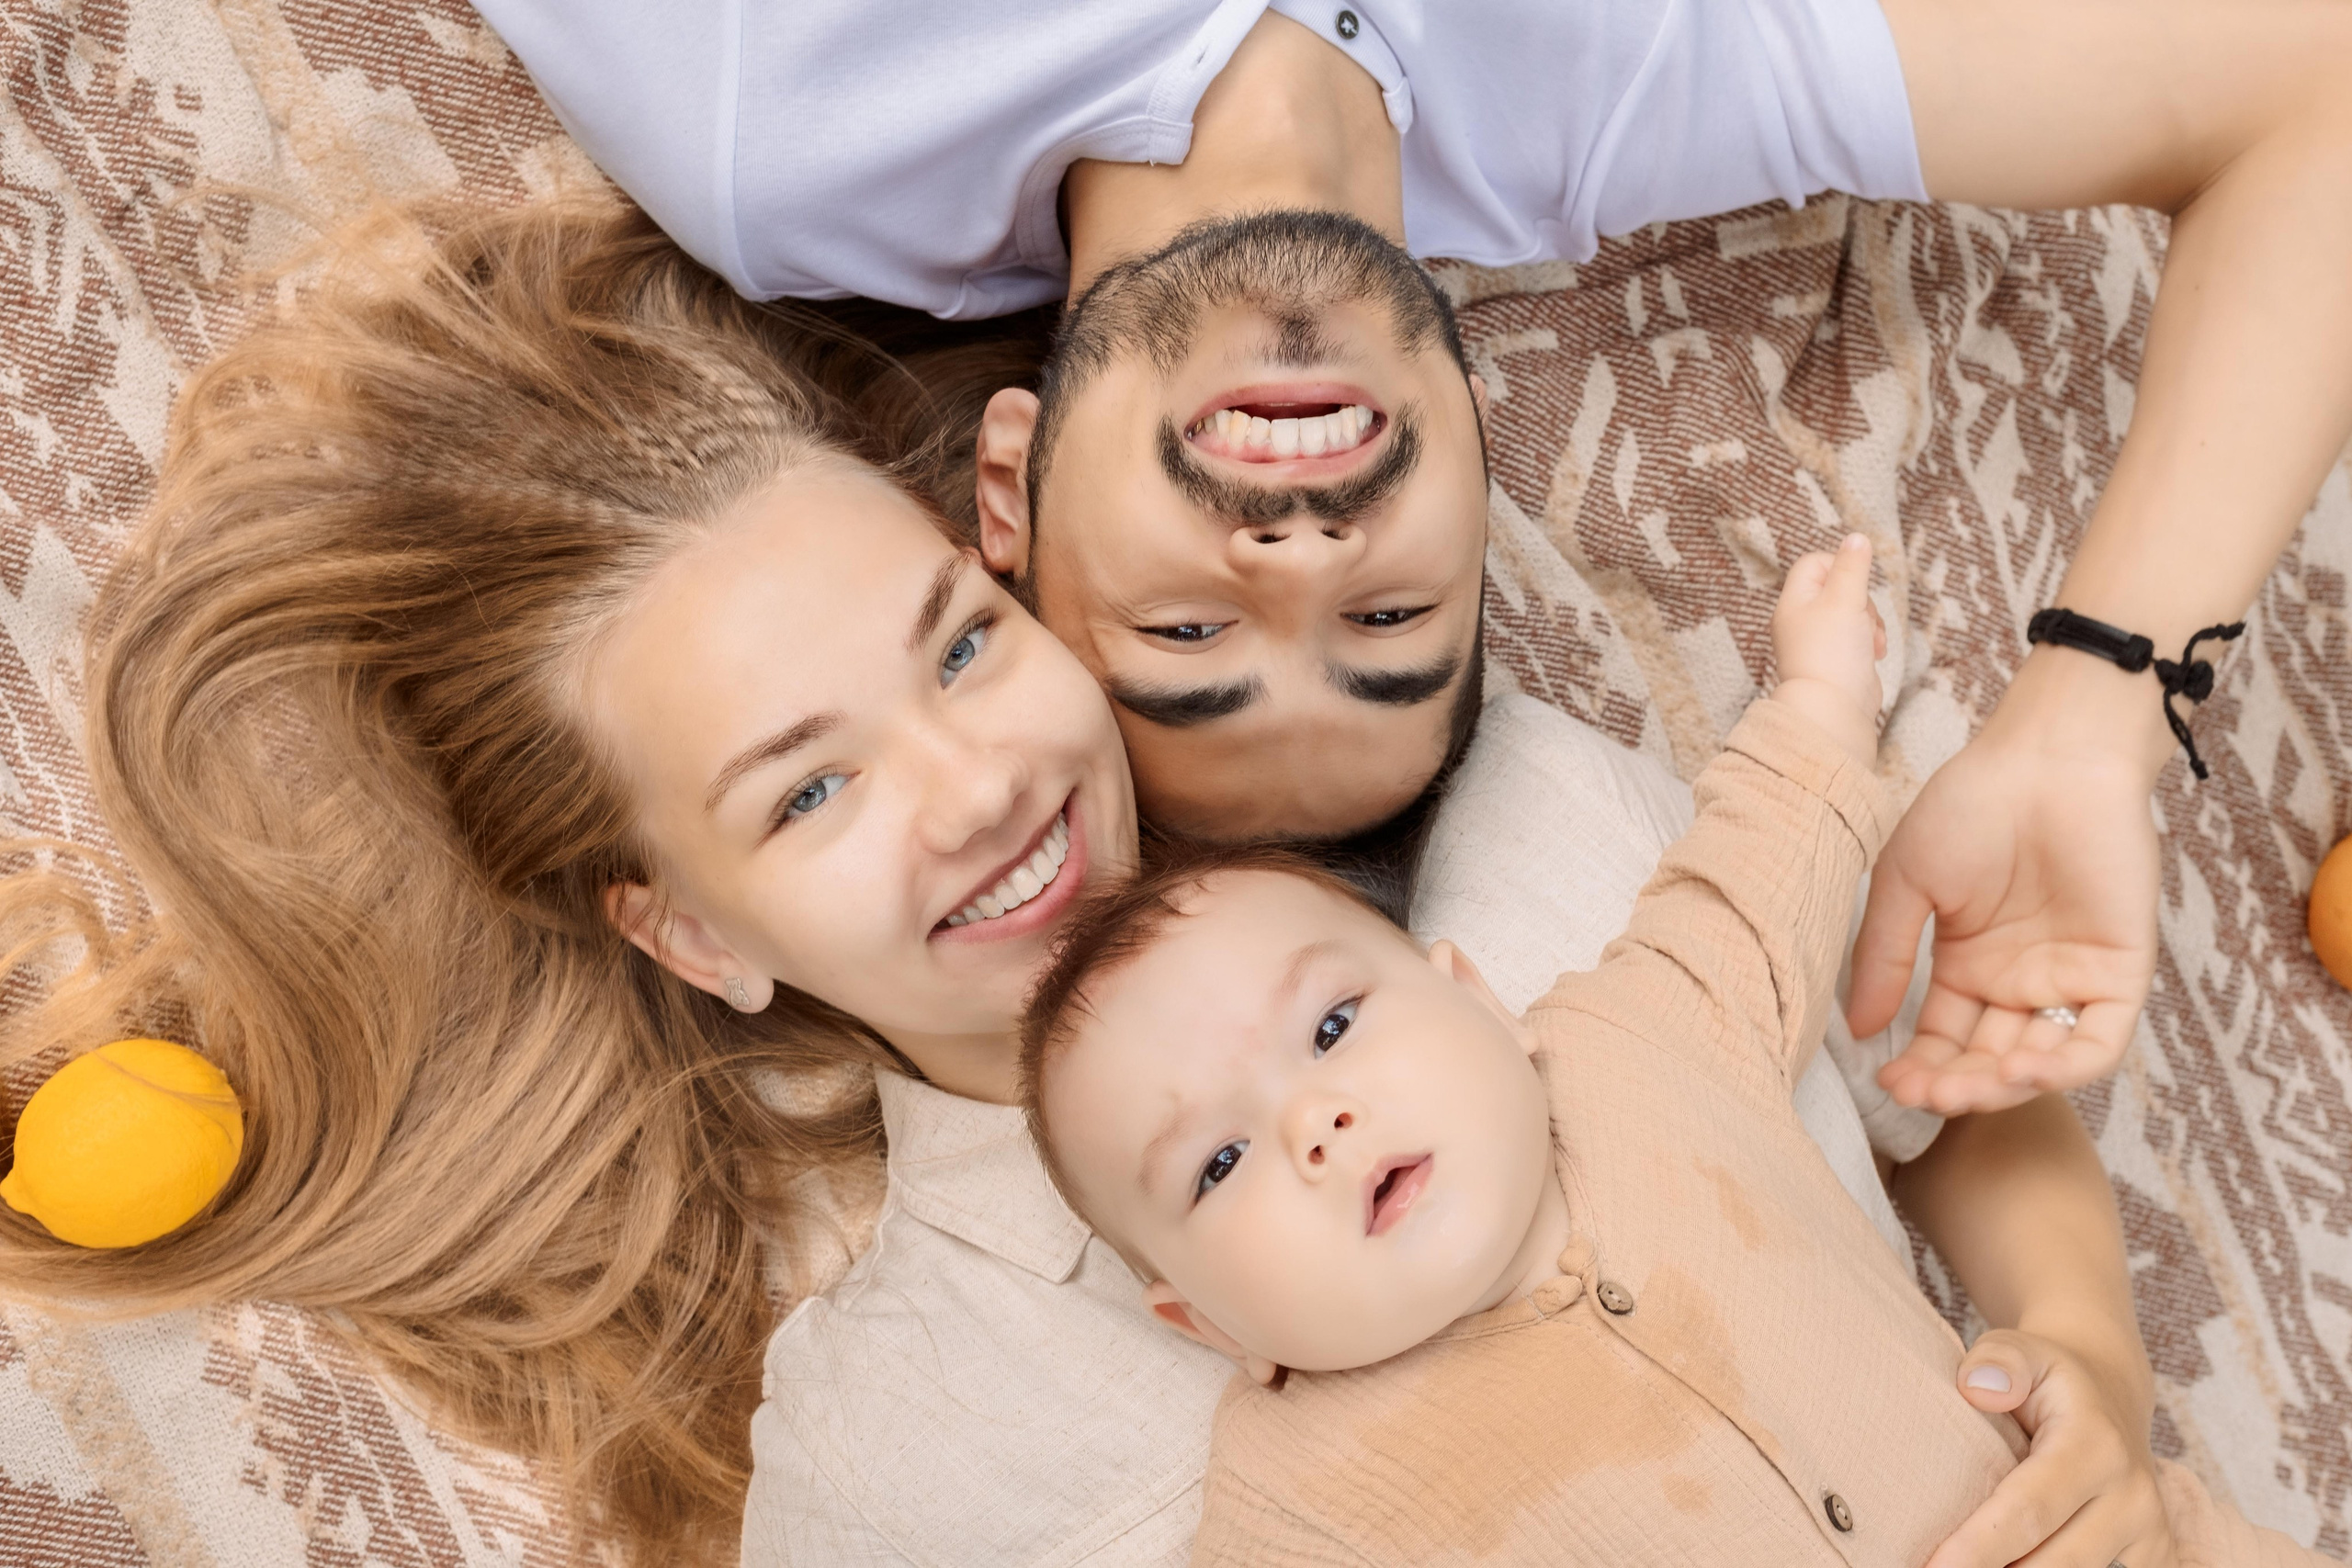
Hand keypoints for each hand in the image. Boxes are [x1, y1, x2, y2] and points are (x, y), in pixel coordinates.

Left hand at [1770, 534, 1886, 764]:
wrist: (1834, 709)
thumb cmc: (1833, 653)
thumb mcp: (1845, 600)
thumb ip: (1852, 567)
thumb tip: (1857, 537)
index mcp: (1794, 602)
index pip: (1814, 563)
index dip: (1839, 565)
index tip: (1856, 582)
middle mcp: (1801, 620)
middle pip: (1839, 587)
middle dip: (1863, 599)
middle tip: (1864, 618)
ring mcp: (1819, 640)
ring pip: (1854, 612)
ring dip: (1871, 621)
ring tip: (1871, 641)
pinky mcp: (1836, 658)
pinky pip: (1858, 636)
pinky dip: (1870, 640)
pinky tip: (1874, 654)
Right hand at [1849, 679, 2159, 1113]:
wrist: (2048, 758)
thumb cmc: (1972, 804)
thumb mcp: (1905, 883)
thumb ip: (1884, 957)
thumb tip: (1858, 1029)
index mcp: (1970, 963)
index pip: (1944, 1039)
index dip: (1919, 1069)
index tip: (1887, 1081)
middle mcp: (2020, 980)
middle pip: (1988, 1061)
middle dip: (1953, 1088)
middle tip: (1919, 1094)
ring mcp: (2070, 978)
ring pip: (2040, 1063)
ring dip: (2000, 1088)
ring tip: (1958, 1089)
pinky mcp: (2119, 972)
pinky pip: (2098, 1043)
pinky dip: (2062, 1069)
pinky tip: (2016, 1070)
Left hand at [1928, 1329, 2174, 1567]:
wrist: (2109, 1387)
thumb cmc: (2044, 1374)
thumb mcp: (2018, 1349)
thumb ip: (1997, 1361)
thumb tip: (1977, 1389)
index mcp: (2093, 1445)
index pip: (2027, 1511)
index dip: (1977, 1548)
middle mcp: (2131, 1495)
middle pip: (2052, 1563)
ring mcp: (2148, 1530)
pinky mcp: (2154, 1552)